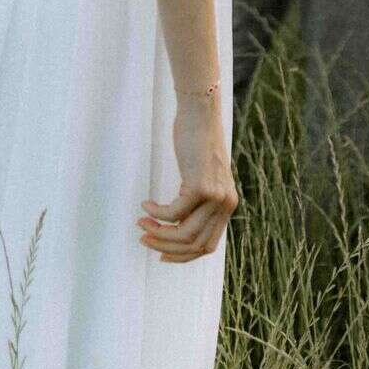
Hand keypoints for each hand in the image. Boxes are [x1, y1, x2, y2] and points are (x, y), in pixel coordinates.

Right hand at [137, 99, 237, 262]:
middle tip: (144, 238)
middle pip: (195, 245)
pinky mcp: (201, 186)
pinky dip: (157, 214)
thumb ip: (199, 199)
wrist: (201, 113)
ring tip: (142, 223)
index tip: (161, 253)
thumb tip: (178, 223)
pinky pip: (173, 213)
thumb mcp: (203, 176)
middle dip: (165, 246)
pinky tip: (146, 205)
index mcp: (227, 205)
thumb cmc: (197, 141)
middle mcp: (225, 205)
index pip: (207, 246)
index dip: (182, 255)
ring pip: (184, 234)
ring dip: (158, 233)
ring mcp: (215, 197)